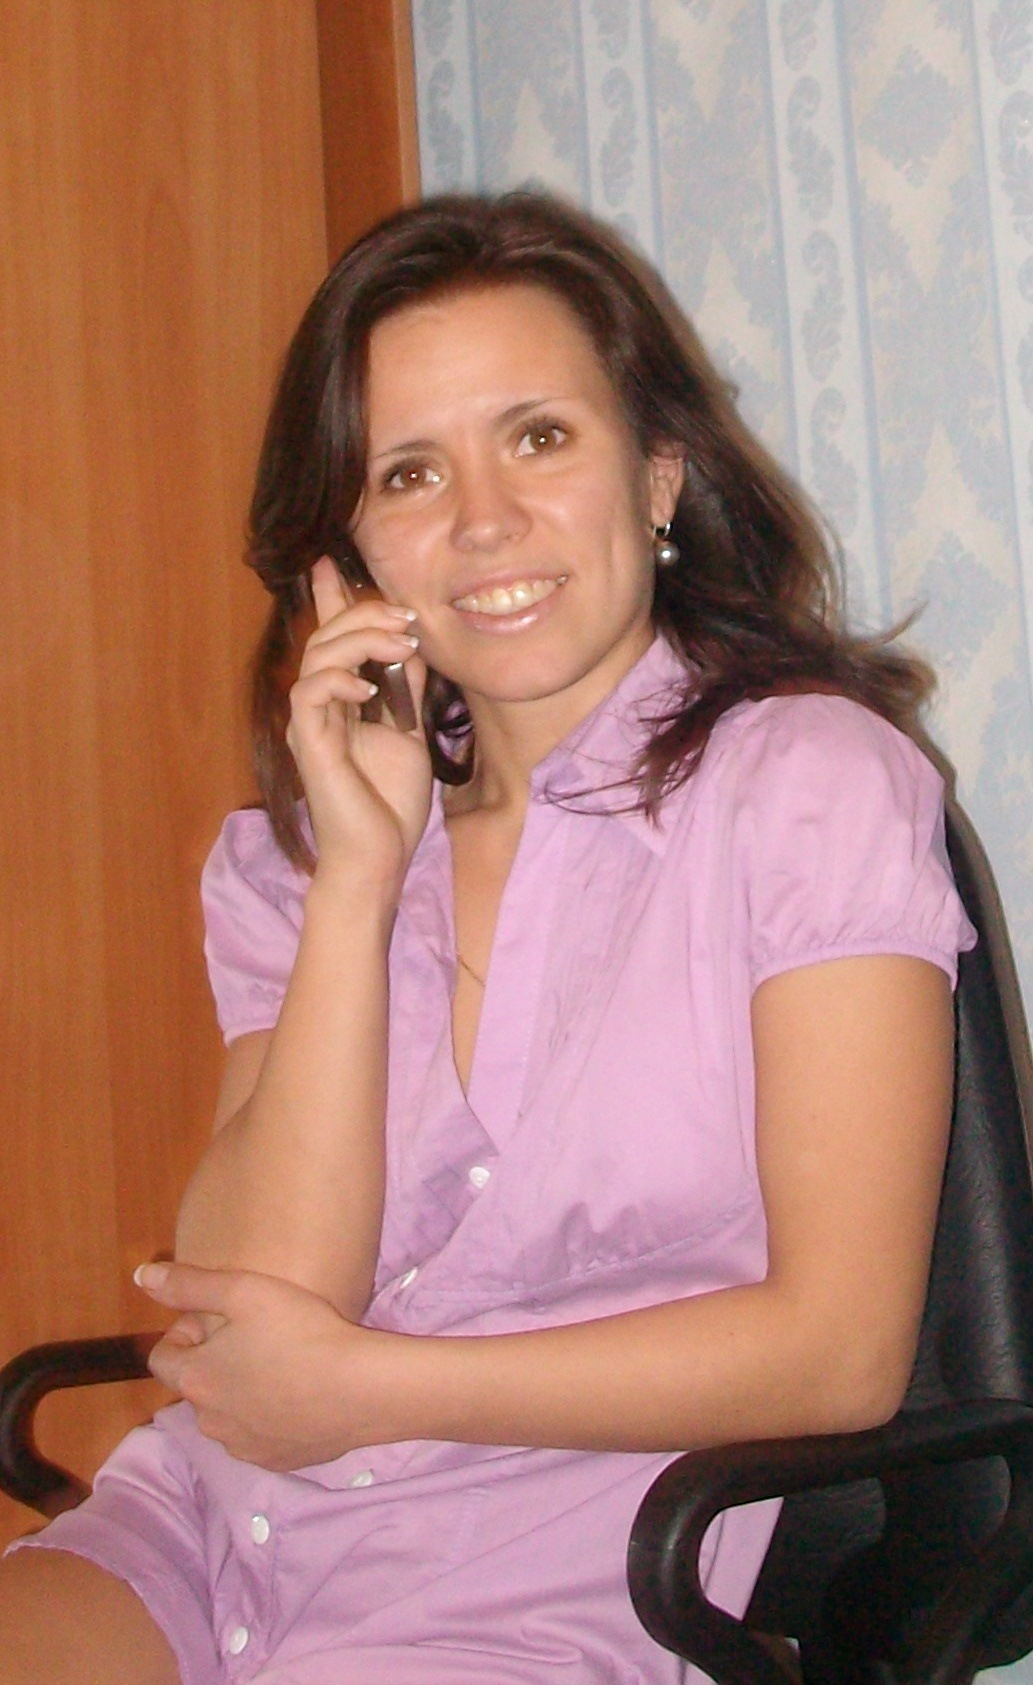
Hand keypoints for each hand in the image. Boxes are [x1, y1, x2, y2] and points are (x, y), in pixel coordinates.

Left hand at [135, 1260, 384, 1469]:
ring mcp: (242, 1448)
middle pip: (196, 1386)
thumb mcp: (244, 1290)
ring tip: (281, 1365)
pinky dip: (267, 1417)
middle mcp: (209, 1423)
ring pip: (226, 1414)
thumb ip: (188, 1284)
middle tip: (257, 1337)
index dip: (187, 1332)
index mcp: (195, 1380)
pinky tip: (299, 1395)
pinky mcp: (275, 1462)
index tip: (223, 1319)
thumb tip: (140, 1275)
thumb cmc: (302, 1331)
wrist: (362, 1389)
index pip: (162, 1358)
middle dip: (215, 1362)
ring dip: (239, 1392)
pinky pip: (257, 1436)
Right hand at [289, 557, 432, 885]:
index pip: (330, 639)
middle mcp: (318, 707)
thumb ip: (406, 690)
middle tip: (404, 616)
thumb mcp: (409, 733)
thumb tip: (411, 644)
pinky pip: (310, 691)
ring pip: (317, 655)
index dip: (329, 599)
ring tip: (399, 644)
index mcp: (338, 702)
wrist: (378, 857)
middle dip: (363, 613)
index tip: (329, 561)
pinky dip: (339, 680)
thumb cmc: (389, 804)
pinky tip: (370, 689)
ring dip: (360, 639)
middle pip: (324, 636)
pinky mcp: (310, 744)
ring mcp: (311, 724)